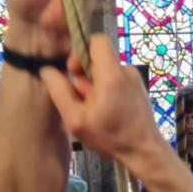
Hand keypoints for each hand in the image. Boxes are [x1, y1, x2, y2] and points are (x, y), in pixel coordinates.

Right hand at [42, 35, 160, 162]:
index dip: (80, 51)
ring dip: (95, 87)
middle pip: (98, 59)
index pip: (97, 40)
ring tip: (95, 111)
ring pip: (105, 72)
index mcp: (112, 74)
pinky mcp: (138, 88)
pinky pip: (115, 81)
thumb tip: (47, 70)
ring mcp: (134, 79)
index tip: (74, 73)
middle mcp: (126, 71)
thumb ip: (60, 91)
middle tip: (83, 101)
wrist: (145, 152)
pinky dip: (106, 92)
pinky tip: (106, 113)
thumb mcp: (76, 119)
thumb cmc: (111, 138)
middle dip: (85, 77)